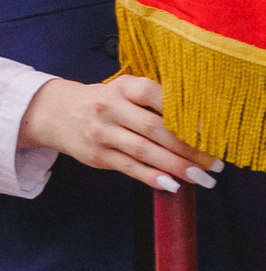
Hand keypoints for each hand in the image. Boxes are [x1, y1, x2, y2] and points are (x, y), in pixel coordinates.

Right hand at [19, 73, 217, 191]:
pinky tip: (172, 184)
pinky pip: (129, 168)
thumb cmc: (105, 102)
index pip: (155, 95)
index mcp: (123, 86)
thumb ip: (155, 102)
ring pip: (143, 151)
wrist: (57, 113)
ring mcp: (101, 133)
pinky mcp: (97, 155)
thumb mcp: (125, 91)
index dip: (183, 112)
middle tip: (212, 163)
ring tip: (199, 177)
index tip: (209, 129)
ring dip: (175, 166)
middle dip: (187, 147)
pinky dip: (152, 177)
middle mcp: (110, 108)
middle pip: (153, 128)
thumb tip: (198, 127)